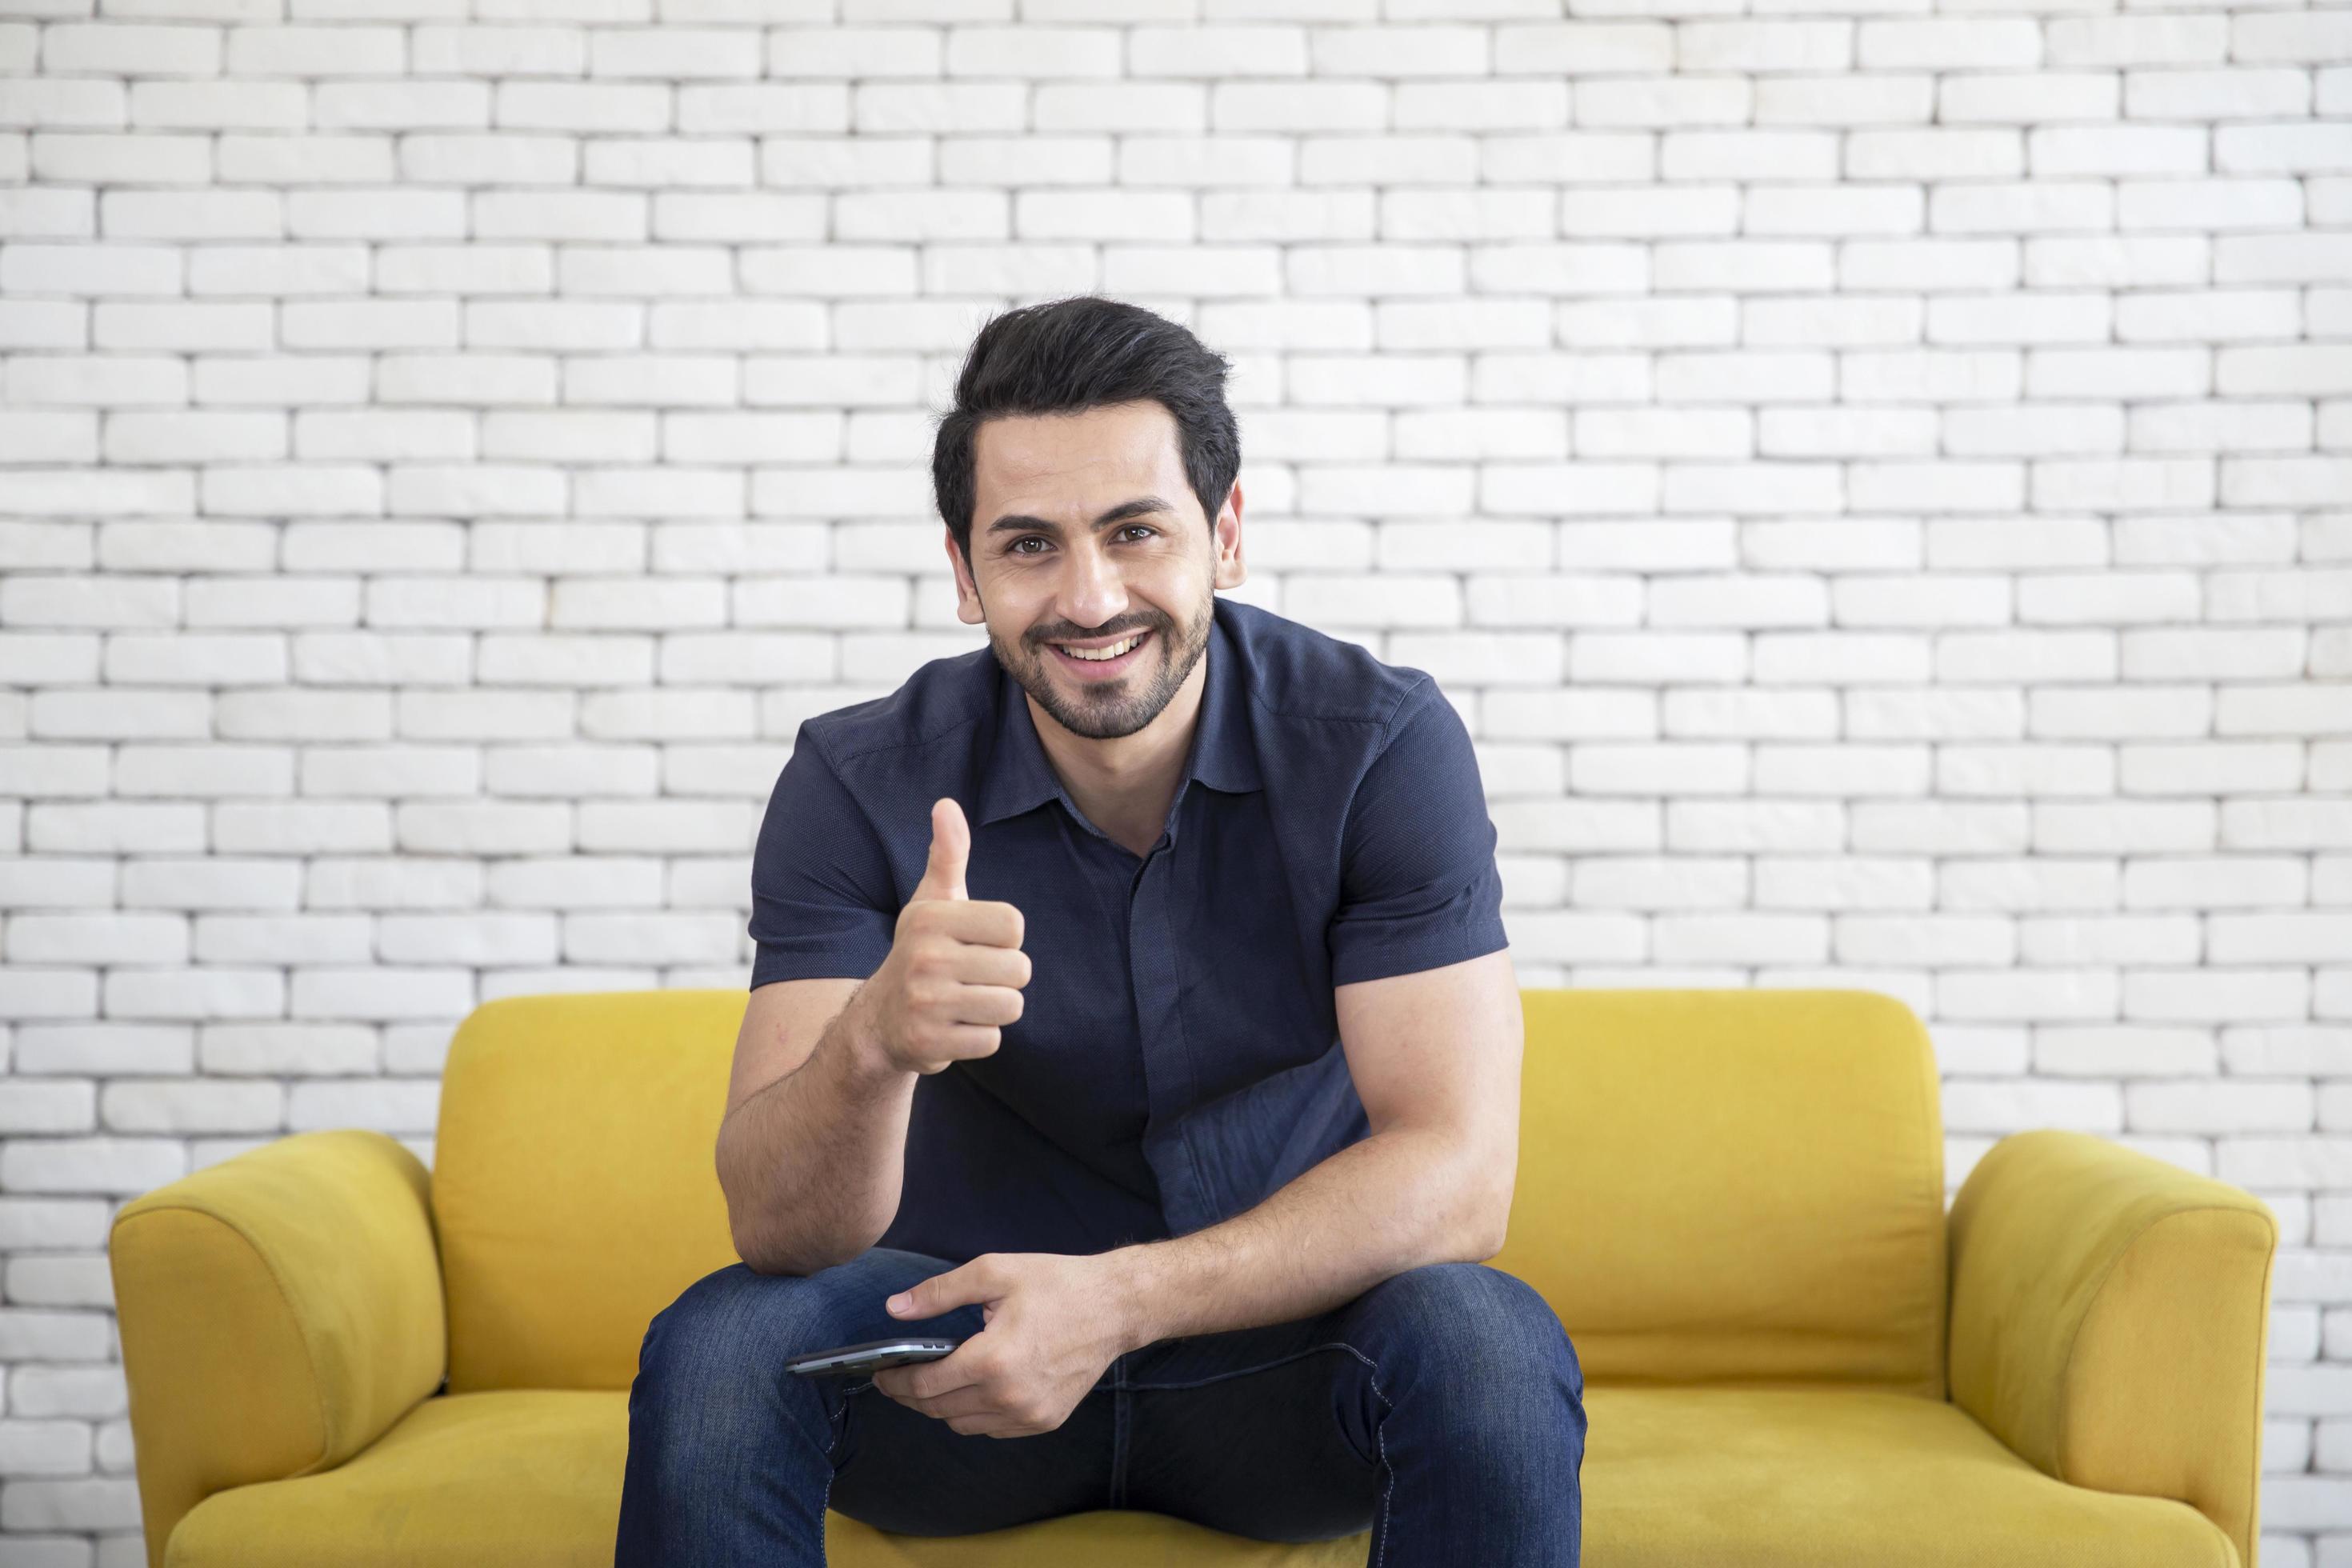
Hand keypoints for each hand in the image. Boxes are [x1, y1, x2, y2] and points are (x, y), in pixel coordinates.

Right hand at [859, 797, 1029, 1077]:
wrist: (879, 1022)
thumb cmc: (921, 952)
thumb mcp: (932, 902)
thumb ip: (948, 854)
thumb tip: (946, 804)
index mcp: (931, 918)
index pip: (1014, 925)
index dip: (1004, 938)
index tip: (976, 943)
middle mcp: (925, 957)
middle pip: (1019, 969)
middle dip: (1002, 977)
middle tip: (970, 977)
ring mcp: (926, 1003)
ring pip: (1010, 1006)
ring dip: (994, 1009)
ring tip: (964, 1001)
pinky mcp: (929, 1043)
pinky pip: (992, 1041)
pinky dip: (979, 1038)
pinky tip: (953, 1027)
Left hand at [869, 1252, 1132, 1437]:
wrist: (1115, 1307)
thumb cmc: (1056, 1284)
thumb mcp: (994, 1273)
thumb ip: (940, 1293)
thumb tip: (895, 1309)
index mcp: (993, 1360)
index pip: (925, 1386)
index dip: (895, 1382)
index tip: (880, 1374)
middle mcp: (1009, 1396)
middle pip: (939, 1410)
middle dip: (912, 1396)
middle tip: (898, 1378)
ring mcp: (1029, 1414)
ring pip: (963, 1424)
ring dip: (942, 1407)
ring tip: (934, 1380)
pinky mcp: (1044, 1421)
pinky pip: (992, 1428)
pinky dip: (974, 1413)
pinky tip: (972, 1388)